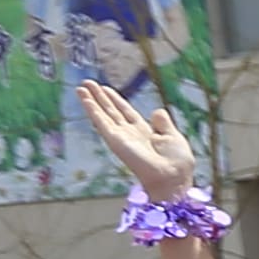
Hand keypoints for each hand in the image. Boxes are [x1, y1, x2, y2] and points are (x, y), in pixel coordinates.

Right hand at [75, 76, 203, 199]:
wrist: (172, 176)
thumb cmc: (177, 161)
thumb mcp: (173, 136)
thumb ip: (163, 124)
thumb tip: (156, 111)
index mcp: (144, 132)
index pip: (126, 112)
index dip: (115, 100)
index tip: (105, 88)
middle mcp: (129, 133)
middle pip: (111, 111)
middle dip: (99, 97)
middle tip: (87, 83)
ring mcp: (120, 137)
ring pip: (103, 115)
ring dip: (91, 101)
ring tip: (81, 87)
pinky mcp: (115, 140)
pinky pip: (101, 122)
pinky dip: (93, 110)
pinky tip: (85, 99)